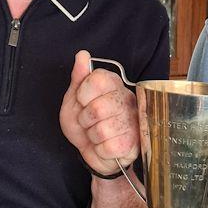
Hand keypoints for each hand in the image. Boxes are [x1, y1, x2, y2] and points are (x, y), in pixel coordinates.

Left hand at [59, 50, 138, 175]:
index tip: (83, 102)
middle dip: (85, 120)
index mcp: (113, 84)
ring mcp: (132, 122)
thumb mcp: (74, 100)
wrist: (93, 152)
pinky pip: (108, 147)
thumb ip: (79, 78)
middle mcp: (127, 100)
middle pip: (97, 108)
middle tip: (88, 122)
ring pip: (101, 130)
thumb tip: (82, 55)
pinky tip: (104, 145)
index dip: (83, 95)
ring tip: (97, 134)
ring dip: (92, 136)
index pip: (97, 80)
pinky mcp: (133, 143)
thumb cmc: (85, 124)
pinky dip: (99, 149)